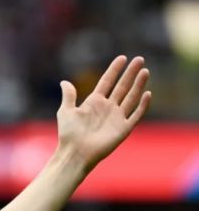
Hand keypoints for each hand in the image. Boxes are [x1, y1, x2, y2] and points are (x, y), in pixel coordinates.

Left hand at [56, 55, 151, 173]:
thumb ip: (69, 96)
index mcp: (94, 102)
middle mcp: (107, 107)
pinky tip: (147, 93)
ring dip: (138, 85)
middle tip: (139, 59)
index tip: (122, 58)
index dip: (114, 70)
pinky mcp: (123, 129)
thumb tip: (64, 82)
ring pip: (131, 97)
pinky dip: (142, 105)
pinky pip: (136, 115)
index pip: (107, 82)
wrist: (75, 153)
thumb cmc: (68, 134)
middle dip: (130, 73)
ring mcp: (117, 117)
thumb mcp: (66, 111)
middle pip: (122, 86)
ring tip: (145, 71)